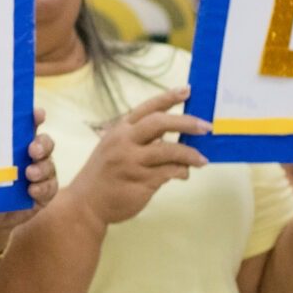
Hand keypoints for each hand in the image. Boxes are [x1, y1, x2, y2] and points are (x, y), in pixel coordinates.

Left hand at [0, 110, 58, 255]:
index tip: (37, 113)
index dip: (35, 116)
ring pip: (49, 165)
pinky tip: (32, 191)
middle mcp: (30, 155)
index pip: (28, 124)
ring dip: (42, 167)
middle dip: (42, 143)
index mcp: (13, 142)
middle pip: (45, 142)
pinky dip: (43, 188)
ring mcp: (38, 174)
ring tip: (30, 173)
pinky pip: (50, 188)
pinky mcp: (42, 194)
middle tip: (32, 149)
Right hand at [64, 87, 206, 227]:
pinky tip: (183, 174)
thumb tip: (176, 137)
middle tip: (206, 127)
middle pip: (159, 123)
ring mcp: (131, 162)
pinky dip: (180, 171)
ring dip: (190, 154)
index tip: (188, 90)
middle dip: (186, 122)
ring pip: (169, 150)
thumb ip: (141, 140)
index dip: (168, 98)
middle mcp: (124, 142)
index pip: (147, 108)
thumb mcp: (115, 148)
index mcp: (120, 130)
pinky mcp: (140, 181)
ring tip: (203, 160)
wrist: (85, 203)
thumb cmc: (105, 174)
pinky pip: (169, 172)